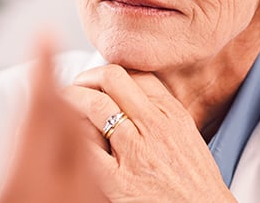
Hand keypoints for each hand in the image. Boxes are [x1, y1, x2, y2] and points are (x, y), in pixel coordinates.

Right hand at [0, 31, 104, 202]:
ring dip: (79, 128)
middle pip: (71, 130)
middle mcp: (66, 200)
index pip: (40, 109)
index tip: (41, 34)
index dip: (40, 68)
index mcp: (26, 187)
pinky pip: (102, 192)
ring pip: (93, 160)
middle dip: (60, 93)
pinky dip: (90, 166)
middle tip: (48, 68)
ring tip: (63, 111)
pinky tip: (78, 169)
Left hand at [62, 65, 235, 201]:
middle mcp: (155, 127)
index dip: (108, 72)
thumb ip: (159, 116)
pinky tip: (65, 137)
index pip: (135, 73)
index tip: (98, 80)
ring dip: (71, 100)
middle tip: (75, 89)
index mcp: (172, 115)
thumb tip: (129, 99)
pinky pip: (86, 146)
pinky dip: (71, 135)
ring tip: (62, 106)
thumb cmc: (196, 187)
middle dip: (86, 78)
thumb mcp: (186, 139)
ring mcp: (136, 152)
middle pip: (112, 79)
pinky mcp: (118, 180)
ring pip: (95, 105)